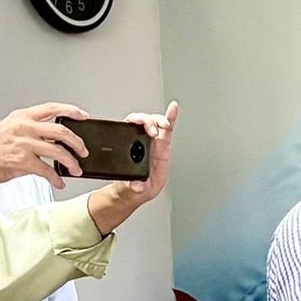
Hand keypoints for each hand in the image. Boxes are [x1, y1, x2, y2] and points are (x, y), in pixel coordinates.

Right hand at [0, 104, 89, 187]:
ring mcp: (23, 144)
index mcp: (21, 116)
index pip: (52, 108)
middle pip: (61, 130)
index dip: (71, 111)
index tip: (84, 116)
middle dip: (78, 143)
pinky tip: (59, 183)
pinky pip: (48, 171)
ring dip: (72, 163)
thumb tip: (54, 142)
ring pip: (59, 152)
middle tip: (84, 151)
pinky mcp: (21, 162)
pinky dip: (56, 179)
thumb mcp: (9, 131)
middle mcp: (23, 127)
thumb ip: (31, 133)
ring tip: (76, 169)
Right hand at [87, 104, 176, 234]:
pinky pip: (131, 127)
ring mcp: (140, 143)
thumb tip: (136, 184)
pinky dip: (132, 120)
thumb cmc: (139, 190)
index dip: (170, 119)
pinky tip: (132, 117)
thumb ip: (138, 188)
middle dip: (154, 121)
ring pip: (142, 123)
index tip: (173, 108)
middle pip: (155, 124)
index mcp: (160, 155)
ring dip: (142, 119)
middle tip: (152, 130)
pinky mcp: (129, 142)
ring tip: (140, 125)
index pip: (167, 134)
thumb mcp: (140, 192)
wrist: (127, 192)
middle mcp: (152, 146)